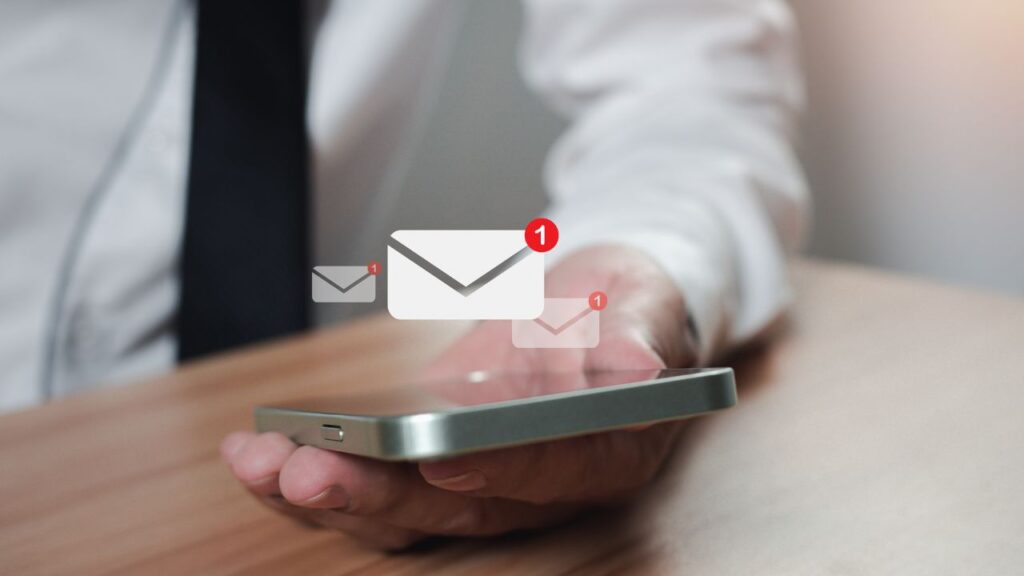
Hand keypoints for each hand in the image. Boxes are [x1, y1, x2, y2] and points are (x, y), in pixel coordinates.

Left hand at [222, 245, 697, 548]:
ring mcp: (483, 481)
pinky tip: (257, 452)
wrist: (593, 308)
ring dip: (327, 493)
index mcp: (604, 454)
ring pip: (402, 511)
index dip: (497, 469)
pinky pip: (375, 486)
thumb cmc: (626, 308)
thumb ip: (639, 335)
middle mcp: (539, 486)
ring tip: (259, 460)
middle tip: (307, 468)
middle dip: (378, 492)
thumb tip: (638, 370)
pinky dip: (315, 473)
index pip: (553, 473)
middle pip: (457, 505)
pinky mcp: (436, 467)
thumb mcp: (645, 303)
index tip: (438, 457)